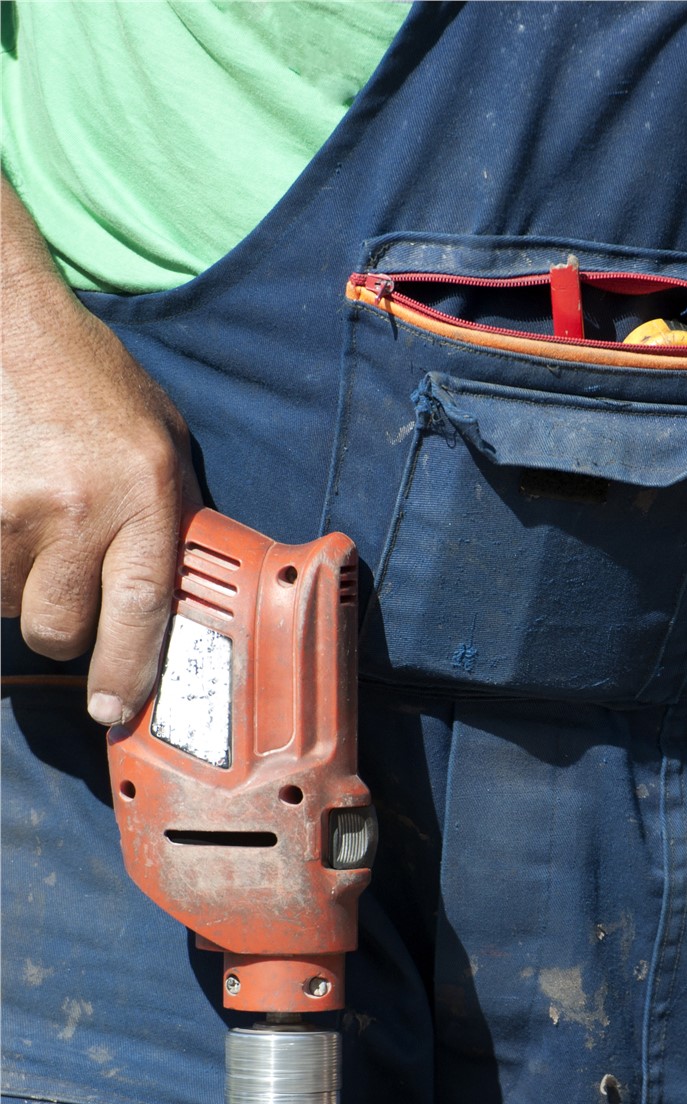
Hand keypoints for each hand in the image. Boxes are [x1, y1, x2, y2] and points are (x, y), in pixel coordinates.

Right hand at [1, 178, 198, 723]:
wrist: (8, 322)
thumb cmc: (91, 383)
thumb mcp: (160, 444)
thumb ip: (168, 519)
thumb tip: (179, 602)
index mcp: (142, 496)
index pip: (140, 613)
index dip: (125, 673)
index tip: (111, 709)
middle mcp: (78, 510)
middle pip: (59, 630)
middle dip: (62, 626)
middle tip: (65, 586)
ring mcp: (9, 511)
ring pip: (7, 606)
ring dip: (17, 587)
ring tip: (32, 527)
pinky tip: (4, 519)